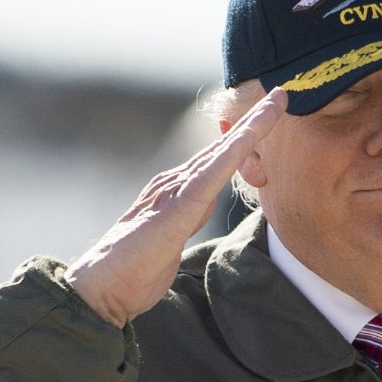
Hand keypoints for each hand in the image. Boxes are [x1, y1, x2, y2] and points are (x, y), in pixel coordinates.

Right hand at [66, 87, 288, 327]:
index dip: (241, 139)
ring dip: (252, 126)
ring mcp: (175, 191)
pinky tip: (256, 132)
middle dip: (253, 121)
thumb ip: (188, 220)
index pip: (214, 161)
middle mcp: (174, 183)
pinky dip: (238, 149)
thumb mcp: (171, 242)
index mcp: (174, 193)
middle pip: (222, 147)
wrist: (100, 287)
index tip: (265, 119)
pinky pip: (215, 172)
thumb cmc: (131, 273)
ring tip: (278, 101)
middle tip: (281, 94)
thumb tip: (204, 204)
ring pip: (222, 152)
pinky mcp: (179, 206)